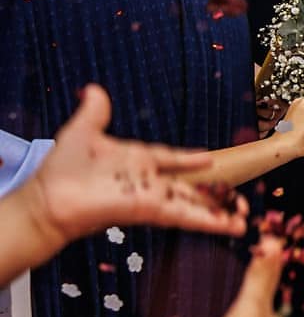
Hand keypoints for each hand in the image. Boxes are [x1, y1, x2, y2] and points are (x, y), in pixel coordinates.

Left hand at [17, 85, 246, 256]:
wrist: (48, 200)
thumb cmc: (59, 170)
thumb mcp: (81, 132)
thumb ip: (95, 112)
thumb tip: (95, 89)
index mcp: (135, 160)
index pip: (170, 159)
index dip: (188, 160)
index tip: (208, 159)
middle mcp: (147, 181)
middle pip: (189, 189)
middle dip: (214, 196)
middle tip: (238, 202)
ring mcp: (151, 197)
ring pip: (193, 205)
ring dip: (219, 213)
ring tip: (243, 222)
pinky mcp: (152, 210)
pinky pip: (186, 216)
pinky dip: (208, 222)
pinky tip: (229, 226)